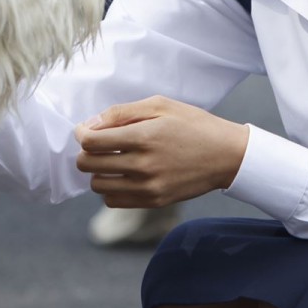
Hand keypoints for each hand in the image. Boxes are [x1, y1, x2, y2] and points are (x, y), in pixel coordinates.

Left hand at [74, 95, 249, 208]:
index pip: (92, 142)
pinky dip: (111, 188)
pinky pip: (113, 201)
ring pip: (98, 186)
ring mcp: (149, 187)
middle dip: (86, 152)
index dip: (82, 134)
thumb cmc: (193, 124)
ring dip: (98, 171)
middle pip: (89, 165)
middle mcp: (144, 166)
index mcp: (144, 137)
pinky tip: (123, 174)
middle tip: (97, 143)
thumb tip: (90, 125)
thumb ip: (122, 113)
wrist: (226, 155)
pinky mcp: (154, 202)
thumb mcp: (160, 105)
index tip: (86, 130)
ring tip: (112, 159)